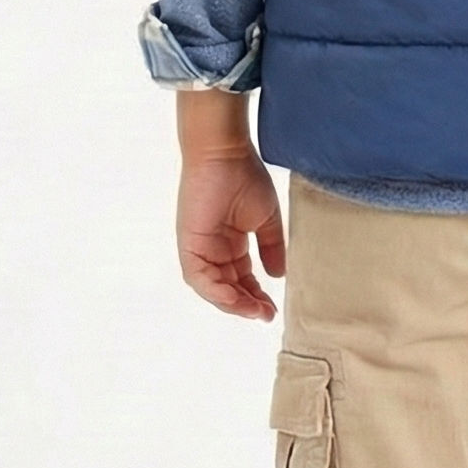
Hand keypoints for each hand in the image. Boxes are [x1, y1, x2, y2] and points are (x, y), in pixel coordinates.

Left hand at [172, 88, 283, 320]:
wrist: (224, 153)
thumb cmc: (244, 176)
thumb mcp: (266, 219)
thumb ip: (271, 247)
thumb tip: (278, 275)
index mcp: (228, 242)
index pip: (241, 277)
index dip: (256, 295)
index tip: (273, 308)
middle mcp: (211, 249)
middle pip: (227, 287)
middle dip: (246, 304)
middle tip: (266, 315)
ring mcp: (198, 247)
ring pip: (211, 288)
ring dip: (232, 303)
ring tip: (254, 311)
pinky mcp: (189, 244)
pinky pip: (198, 277)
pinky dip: (216, 291)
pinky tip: (235, 298)